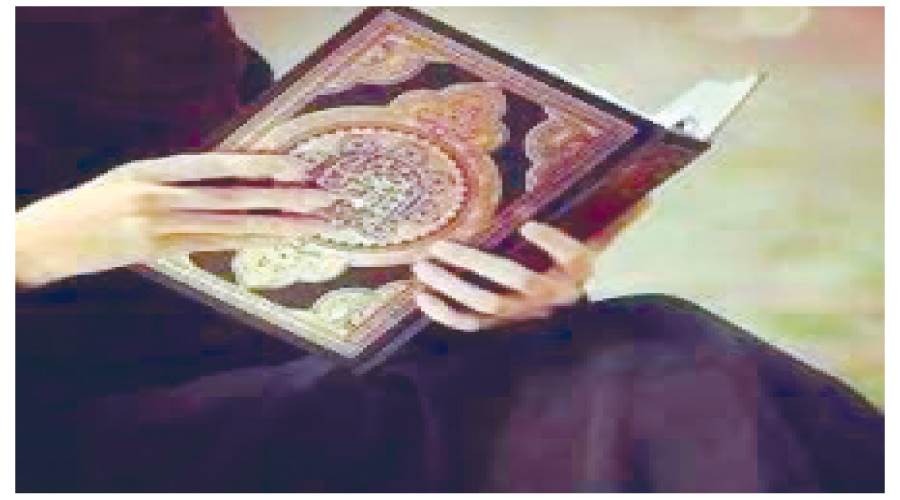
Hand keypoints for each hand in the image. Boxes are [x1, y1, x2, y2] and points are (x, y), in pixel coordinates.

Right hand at [16, 153, 333, 285]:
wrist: (40, 241)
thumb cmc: (86, 209)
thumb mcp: (127, 181)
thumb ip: (173, 181)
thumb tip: (226, 184)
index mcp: (151, 169)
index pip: (218, 163)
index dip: (261, 164)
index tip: (298, 165)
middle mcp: (158, 193)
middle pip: (235, 194)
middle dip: (285, 196)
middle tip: (325, 196)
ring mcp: (157, 225)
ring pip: (230, 224)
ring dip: (277, 225)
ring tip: (314, 224)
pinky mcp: (155, 252)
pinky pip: (212, 246)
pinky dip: (247, 243)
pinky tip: (275, 243)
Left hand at [412, 200, 648, 331]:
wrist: (569, 317)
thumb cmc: (574, 266)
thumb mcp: (596, 240)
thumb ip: (614, 218)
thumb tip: (647, 195)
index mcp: (580, 271)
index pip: (574, 257)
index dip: (552, 244)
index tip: (528, 225)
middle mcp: (553, 295)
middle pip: (515, 281)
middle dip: (475, 263)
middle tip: (441, 244)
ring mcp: (525, 314)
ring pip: (488, 305)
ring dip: (453, 285)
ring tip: (423, 264)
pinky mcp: (502, 327)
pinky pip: (472, 326)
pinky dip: (446, 316)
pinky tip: (422, 297)